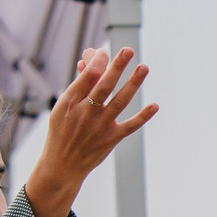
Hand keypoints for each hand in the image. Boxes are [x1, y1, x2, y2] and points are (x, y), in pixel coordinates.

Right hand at [24, 47, 155, 216]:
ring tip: (144, 67)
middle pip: (104, 86)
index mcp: (70, 102)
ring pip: (119, 102)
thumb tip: (89, 61)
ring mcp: (100, 127)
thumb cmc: (63, 131)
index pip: (87, 77)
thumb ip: (79, 85)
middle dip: (116, 67)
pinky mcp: (111, 139)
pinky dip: (143, 117)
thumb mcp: (63, 107)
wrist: (62, 166)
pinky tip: (155, 106)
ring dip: (133, 84)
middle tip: (128, 50)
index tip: (105, 52)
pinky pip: (130, 126)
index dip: (98, 61)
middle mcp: (86, 113)